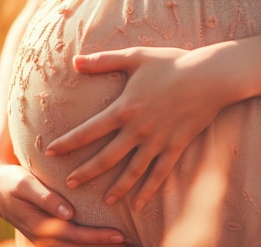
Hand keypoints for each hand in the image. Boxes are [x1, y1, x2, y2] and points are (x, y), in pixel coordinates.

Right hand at [0, 162, 125, 246]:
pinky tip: (107, 242)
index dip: (97, 237)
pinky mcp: (50, 235)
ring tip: (127, 244)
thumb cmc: (13, 181)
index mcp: (41, 226)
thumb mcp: (25, 184)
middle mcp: (45, 238)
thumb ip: (45, 198)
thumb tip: (67, 213)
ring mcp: (47, 239)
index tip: (120, 235)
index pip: (75, 236)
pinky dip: (90, 245)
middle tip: (133, 243)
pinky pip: (72, 245)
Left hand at [45, 47, 227, 211]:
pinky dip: (149, 190)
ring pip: (132, 171)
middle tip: (70, 183)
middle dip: (86, 172)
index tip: (50, 152)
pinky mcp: (176, 147)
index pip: (88, 131)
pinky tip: (139, 204)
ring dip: (117, 187)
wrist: (210, 77)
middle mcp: (137, 130)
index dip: (68, 142)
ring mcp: (157, 141)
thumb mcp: (135, 57)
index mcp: (124, 108)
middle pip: (106, 158)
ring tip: (105, 200)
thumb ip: (104, 61)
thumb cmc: (172, 63)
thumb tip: (75, 61)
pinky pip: (160, 174)